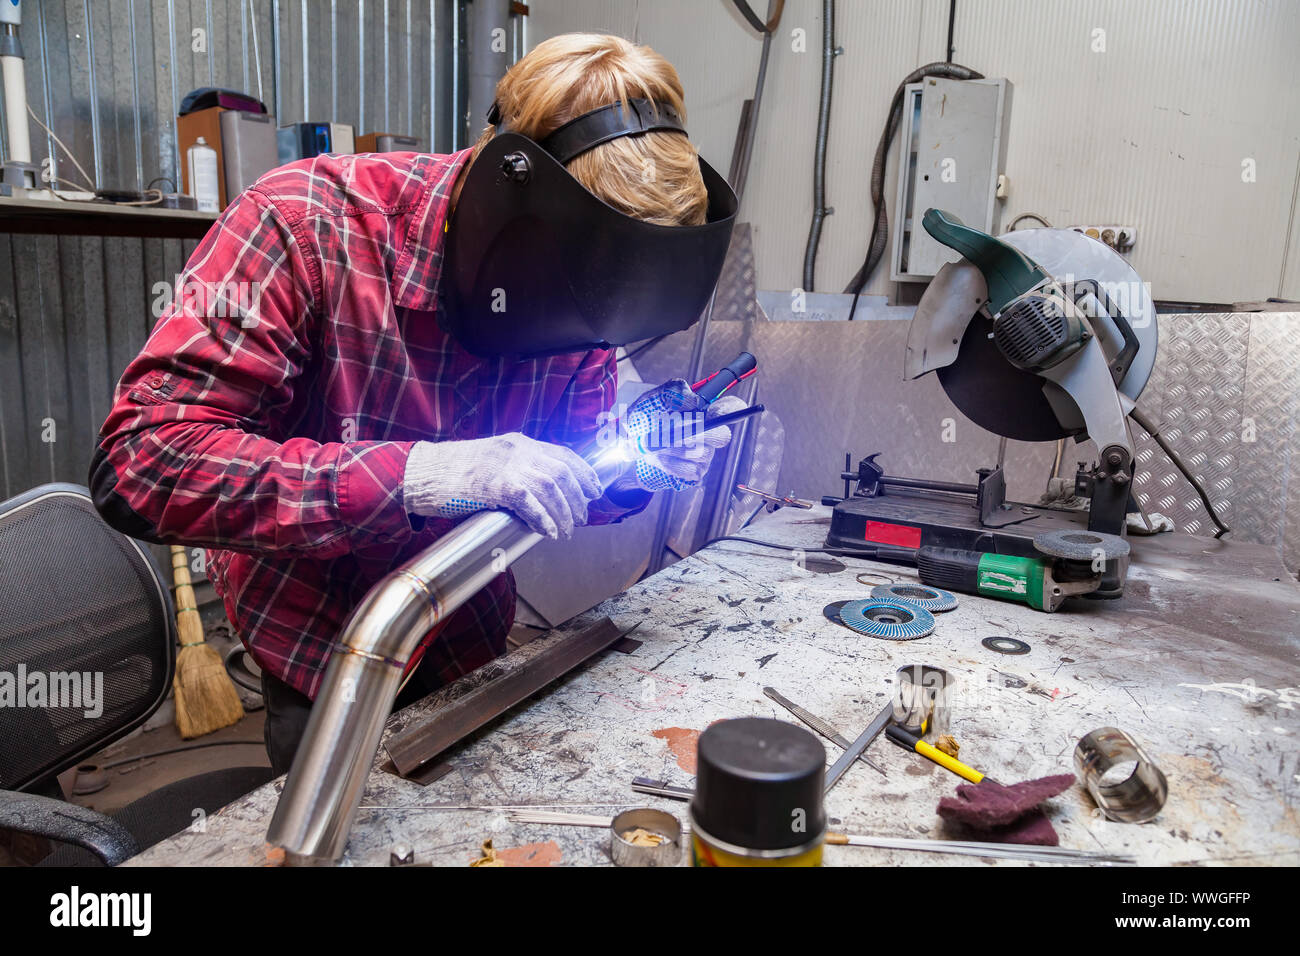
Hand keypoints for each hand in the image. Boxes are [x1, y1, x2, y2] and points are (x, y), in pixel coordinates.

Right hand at [402, 433, 602, 538]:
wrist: (421, 473)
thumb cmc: (452, 473)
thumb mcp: (492, 461)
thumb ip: (516, 470)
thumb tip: (542, 494)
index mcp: (518, 442)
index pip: (563, 454)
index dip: (584, 473)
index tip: (595, 490)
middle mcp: (517, 450)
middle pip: (562, 473)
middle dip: (577, 499)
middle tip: (580, 519)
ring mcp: (506, 465)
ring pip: (551, 488)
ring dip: (563, 514)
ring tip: (565, 531)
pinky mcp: (494, 484)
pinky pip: (529, 502)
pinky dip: (543, 518)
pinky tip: (547, 532)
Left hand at [633, 394, 748, 490]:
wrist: (631, 445)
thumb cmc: (646, 418)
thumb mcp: (654, 399)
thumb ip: (674, 394)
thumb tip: (694, 402)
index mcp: (705, 410)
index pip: (731, 407)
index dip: (730, 410)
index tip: (716, 413)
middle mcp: (711, 433)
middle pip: (721, 436)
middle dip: (696, 433)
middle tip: (673, 431)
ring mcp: (706, 455)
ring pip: (700, 453)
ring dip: (671, 447)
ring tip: (651, 442)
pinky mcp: (695, 473)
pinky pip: (688, 469)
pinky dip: (668, 463)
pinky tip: (657, 456)